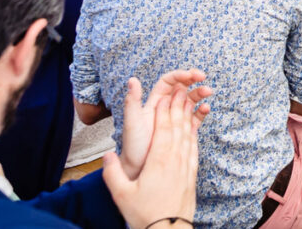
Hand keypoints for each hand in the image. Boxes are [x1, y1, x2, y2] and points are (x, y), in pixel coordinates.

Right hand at [103, 79, 205, 228]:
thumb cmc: (144, 213)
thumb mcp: (121, 194)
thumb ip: (112, 172)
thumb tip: (107, 154)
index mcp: (159, 160)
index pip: (164, 129)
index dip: (165, 110)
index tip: (165, 95)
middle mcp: (176, 159)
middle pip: (178, 126)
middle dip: (179, 106)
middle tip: (180, 88)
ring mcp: (186, 165)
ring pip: (188, 134)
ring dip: (188, 115)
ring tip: (188, 100)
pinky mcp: (192, 173)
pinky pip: (194, 147)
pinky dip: (193, 132)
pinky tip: (193, 127)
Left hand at [117, 69, 211, 179]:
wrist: (138, 169)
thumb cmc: (132, 146)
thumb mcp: (132, 122)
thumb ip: (132, 101)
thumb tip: (132, 79)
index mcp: (154, 102)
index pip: (169, 82)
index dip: (180, 75)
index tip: (191, 75)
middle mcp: (166, 107)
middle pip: (182, 88)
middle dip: (193, 80)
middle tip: (203, 78)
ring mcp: (175, 118)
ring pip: (191, 100)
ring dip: (200, 94)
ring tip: (208, 92)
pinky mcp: (183, 130)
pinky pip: (195, 117)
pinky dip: (202, 111)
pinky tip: (206, 109)